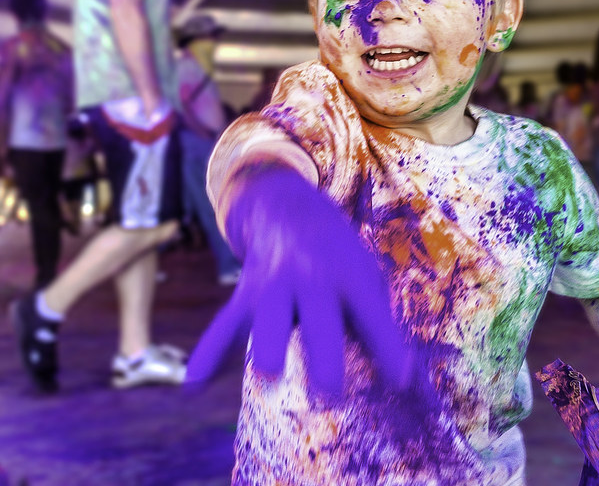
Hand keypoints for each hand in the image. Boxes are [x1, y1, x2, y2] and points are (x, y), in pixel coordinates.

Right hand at [187, 166, 411, 395]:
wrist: (287, 206)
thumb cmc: (338, 255)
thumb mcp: (365, 273)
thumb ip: (379, 321)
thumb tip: (406, 380)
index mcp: (350, 275)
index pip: (373, 315)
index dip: (389, 348)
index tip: (401, 382)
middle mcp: (312, 278)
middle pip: (319, 319)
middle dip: (323, 354)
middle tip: (330, 392)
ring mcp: (274, 285)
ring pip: (270, 316)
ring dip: (269, 343)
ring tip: (268, 374)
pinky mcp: (245, 294)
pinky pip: (224, 324)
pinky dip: (208, 352)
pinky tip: (192, 385)